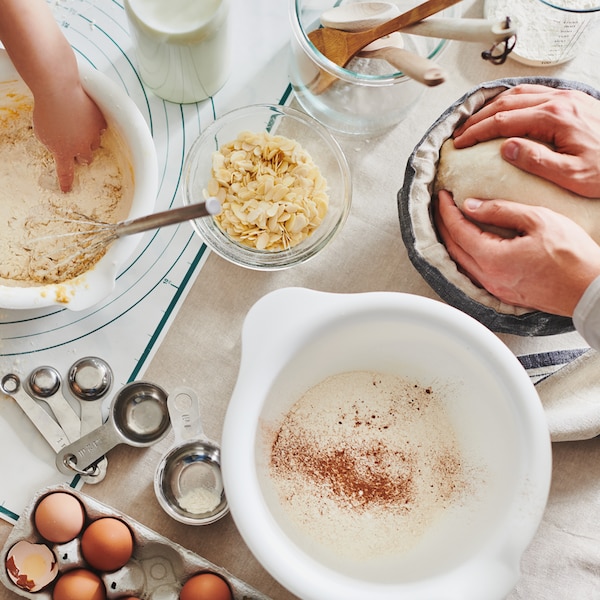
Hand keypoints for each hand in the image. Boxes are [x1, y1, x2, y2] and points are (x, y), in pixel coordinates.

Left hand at [33, 83, 105, 192]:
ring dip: (88, 139)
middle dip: (81, 154)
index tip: (67, 189)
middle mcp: (81, 147)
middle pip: (86, 159)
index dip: (67, 182)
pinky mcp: (100, 122)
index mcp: (63, 151)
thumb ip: (52, 144)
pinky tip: (86, 117)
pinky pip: (101, 128)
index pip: (66, 173)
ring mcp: (92, 135)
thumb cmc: (46, 109)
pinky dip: (95, 126)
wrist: (58, 90)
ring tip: (79, 126)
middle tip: (75, 145)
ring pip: (95, 144)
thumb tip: (61, 149)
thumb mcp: (41, 132)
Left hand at [434, 190, 599, 315]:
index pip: (457, 231)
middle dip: (444, 225)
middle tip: (441, 206)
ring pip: (461, 262)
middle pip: (453, 248)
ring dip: (453, 241)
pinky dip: (466, 254)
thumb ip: (501, 211)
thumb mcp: (538, 220)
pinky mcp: (503, 293)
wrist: (590, 289)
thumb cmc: (572, 256)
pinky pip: (474, 272)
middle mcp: (488, 278)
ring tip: (451, 222)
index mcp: (492, 259)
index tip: (442, 195)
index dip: (447, 211)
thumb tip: (471, 205)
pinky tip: (470, 244)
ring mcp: (494, 288)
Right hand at [453, 84, 599, 197]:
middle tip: (460, 134)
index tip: (460, 143)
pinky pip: (534, 93)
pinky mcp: (572, 100)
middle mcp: (559, 101)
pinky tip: (503, 110)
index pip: (504, 121)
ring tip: (475, 122)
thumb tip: (506, 147)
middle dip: (478, 119)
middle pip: (506, 103)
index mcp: (555, 118)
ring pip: (518, 94)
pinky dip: (511, 99)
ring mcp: (566, 97)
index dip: (477, 132)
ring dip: (492, 107)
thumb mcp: (572, 175)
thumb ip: (536, 160)